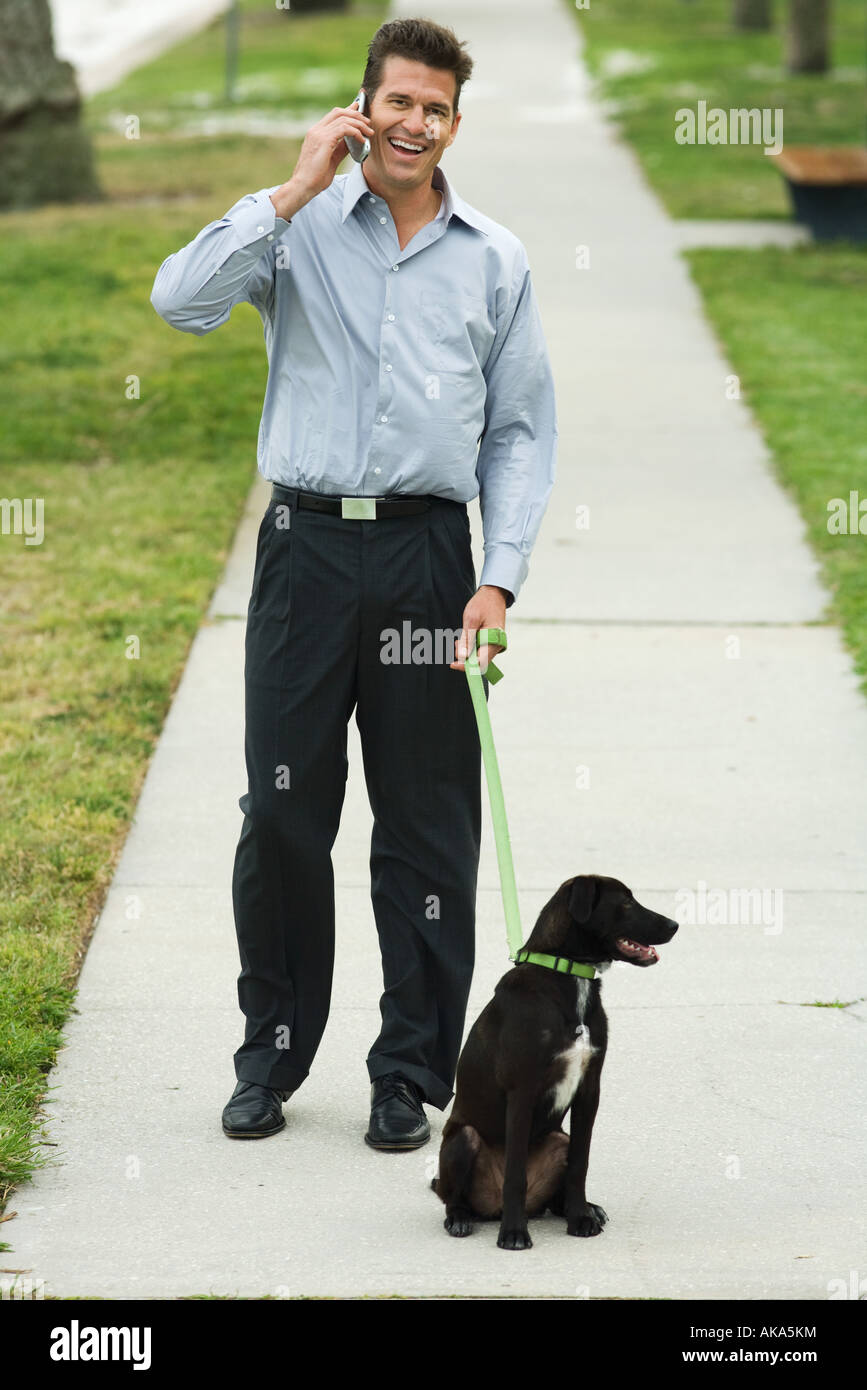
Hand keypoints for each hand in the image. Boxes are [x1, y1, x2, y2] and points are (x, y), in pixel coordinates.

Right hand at [270, 99, 374, 216]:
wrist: (303, 186)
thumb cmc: (315, 177)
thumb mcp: (332, 159)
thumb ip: (341, 148)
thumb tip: (353, 141)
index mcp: (316, 132)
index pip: (334, 114)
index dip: (349, 110)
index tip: (360, 112)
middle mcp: (316, 130)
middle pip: (339, 112)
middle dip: (356, 115)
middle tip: (368, 124)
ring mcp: (319, 134)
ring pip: (343, 119)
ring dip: (359, 124)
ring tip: (368, 133)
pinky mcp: (324, 141)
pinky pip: (344, 129)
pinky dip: (355, 132)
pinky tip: (362, 140)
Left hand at [449, 585, 507, 674]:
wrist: (494, 594)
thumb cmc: (482, 604)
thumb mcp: (471, 620)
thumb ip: (467, 640)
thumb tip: (462, 658)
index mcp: (493, 642)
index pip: (480, 664)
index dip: (465, 667)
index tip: (452, 664)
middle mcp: (496, 646)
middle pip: (478, 663)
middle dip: (464, 658)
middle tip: (457, 643)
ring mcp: (494, 644)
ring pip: (478, 657)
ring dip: (466, 652)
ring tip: (460, 639)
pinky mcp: (491, 641)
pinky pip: (480, 650)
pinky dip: (470, 647)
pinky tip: (465, 637)